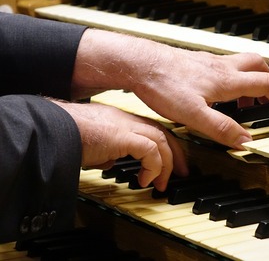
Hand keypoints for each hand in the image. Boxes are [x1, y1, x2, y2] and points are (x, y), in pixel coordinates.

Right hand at [53, 101, 187, 190]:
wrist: (52, 128)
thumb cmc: (67, 134)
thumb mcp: (93, 146)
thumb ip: (106, 152)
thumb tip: (112, 163)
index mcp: (121, 121)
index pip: (152, 130)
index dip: (165, 146)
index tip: (169, 164)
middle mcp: (126, 120)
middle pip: (163, 132)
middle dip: (175, 154)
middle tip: (180, 173)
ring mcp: (125, 125)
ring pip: (160, 139)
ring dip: (166, 164)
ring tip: (162, 183)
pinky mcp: (121, 136)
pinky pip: (149, 149)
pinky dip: (152, 166)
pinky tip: (145, 180)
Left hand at [72, 29, 268, 148]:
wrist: (140, 64)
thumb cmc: (163, 85)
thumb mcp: (193, 114)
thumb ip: (220, 127)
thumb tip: (244, 140)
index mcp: (226, 80)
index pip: (266, 84)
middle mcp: (220, 67)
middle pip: (258, 66)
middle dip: (268, 82)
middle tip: (265, 100)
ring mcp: (207, 62)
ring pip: (239, 64)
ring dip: (248, 80)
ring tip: (241, 100)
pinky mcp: (194, 62)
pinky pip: (221, 66)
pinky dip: (228, 78)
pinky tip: (214, 92)